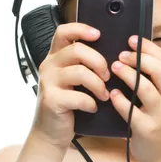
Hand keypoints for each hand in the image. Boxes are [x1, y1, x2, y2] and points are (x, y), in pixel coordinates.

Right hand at [30, 23, 110, 149]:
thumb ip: (84, 66)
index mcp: (55, 57)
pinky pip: (79, 96)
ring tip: (104, 95)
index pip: (64, 32)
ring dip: (98, 84)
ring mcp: (48, 82)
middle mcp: (49, 66)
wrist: (51, 132)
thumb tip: (112, 57)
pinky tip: (93, 108)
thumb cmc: (67, 105)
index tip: (98, 35)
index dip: (82, 29)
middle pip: (77, 49)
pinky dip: (91, 103)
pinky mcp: (52, 100)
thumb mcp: (73, 81)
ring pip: (80, 72)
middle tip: (107, 76)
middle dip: (99, 61)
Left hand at [109, 35, 160, 161]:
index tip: (132, 40)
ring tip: (114, 68)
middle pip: (160, 70)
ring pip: (144, 88)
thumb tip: (140, 54)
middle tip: (121, 55)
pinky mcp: (148, 130)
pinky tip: (113, 94)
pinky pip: (130, 110)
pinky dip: (120, 100)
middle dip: (138, 58)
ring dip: (127, 74)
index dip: (149, 48)